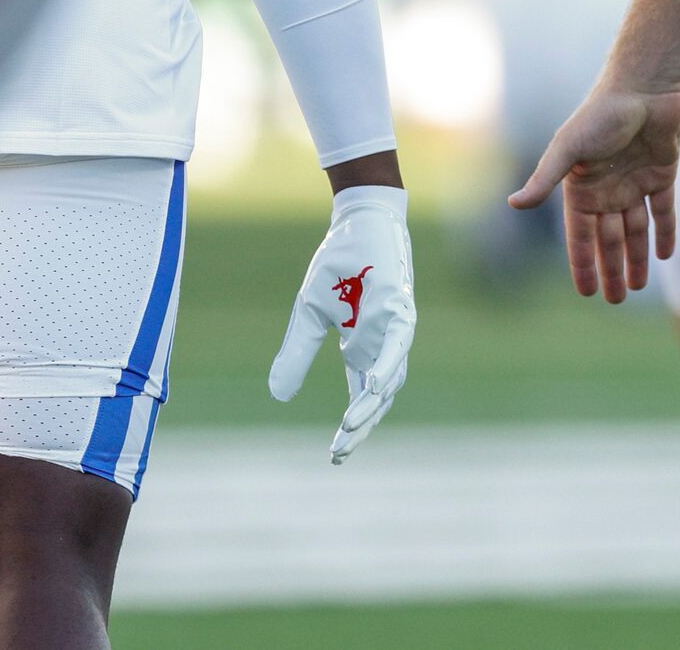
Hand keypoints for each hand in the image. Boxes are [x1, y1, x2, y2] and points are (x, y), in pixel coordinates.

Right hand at [270, 185, 415, 462]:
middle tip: (340, 452)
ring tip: (350, 428)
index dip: (353, 425)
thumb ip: (297, 354)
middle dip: (362, 425)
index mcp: (363, 347)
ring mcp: (396, 327)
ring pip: (391, 376)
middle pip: (379, 397)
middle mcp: (384, 343)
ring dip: (372, 403)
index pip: (362, 397)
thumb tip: (278, 396)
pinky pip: (397, 342)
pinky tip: (374, 387)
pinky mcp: (401, 307)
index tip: (336, 456)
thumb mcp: (309, 315)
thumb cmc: (339, 267)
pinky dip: (387, 365)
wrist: (357, 223)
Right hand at [509, 84, 679, 302]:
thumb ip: (545, 179)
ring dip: (638, 257)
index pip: (581, 235)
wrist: (643, 87)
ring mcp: (635, 182)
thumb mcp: (568, 149)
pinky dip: (664, 232)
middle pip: (610, 239)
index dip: (583, 263)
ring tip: (638, 287)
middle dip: (611, 269)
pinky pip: (663, 211)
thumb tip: (513, 205)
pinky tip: (665, 255)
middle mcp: (608, 189)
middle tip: (616, 300)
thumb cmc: (600, 115)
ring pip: (636, 230)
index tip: (587, 293)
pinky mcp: (662, 174)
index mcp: (582, 188)